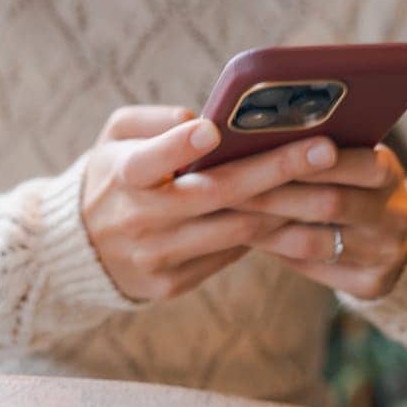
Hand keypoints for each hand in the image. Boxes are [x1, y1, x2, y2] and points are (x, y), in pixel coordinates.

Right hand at [80, 105, 340, 302]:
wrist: (75, 249)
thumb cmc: (111, 173)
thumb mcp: (115, 137)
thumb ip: (154, 122)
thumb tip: (206, 121)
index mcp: (121, 177)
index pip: (147, 162)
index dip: (178, 146)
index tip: (213, 130)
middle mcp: (139, 221)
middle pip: (216, 195)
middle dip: (275, 170)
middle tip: (326, 149)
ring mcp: (157, 257)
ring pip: (235, 230)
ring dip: (287, 207)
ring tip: (332, 180)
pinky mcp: (171, 285)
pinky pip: (230, 255)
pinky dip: (267, 234)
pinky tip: (302, 213)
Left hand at [235, 144, 406, 299]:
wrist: (394, 235)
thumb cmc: (354, 183)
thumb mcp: (352, 158)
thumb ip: (316, 150)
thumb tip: (253, 137)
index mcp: (389, 172)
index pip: (349, 162)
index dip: (303, 159)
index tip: (254, 153)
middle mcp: (395, 215)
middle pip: (328, 203)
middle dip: (273, 194)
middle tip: (226, 186)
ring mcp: (386, 254)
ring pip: (314, 242)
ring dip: (267, 228)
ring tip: (229, 215)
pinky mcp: (373, 285)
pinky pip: (316, 270)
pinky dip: (281, 253)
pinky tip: (252, 241)